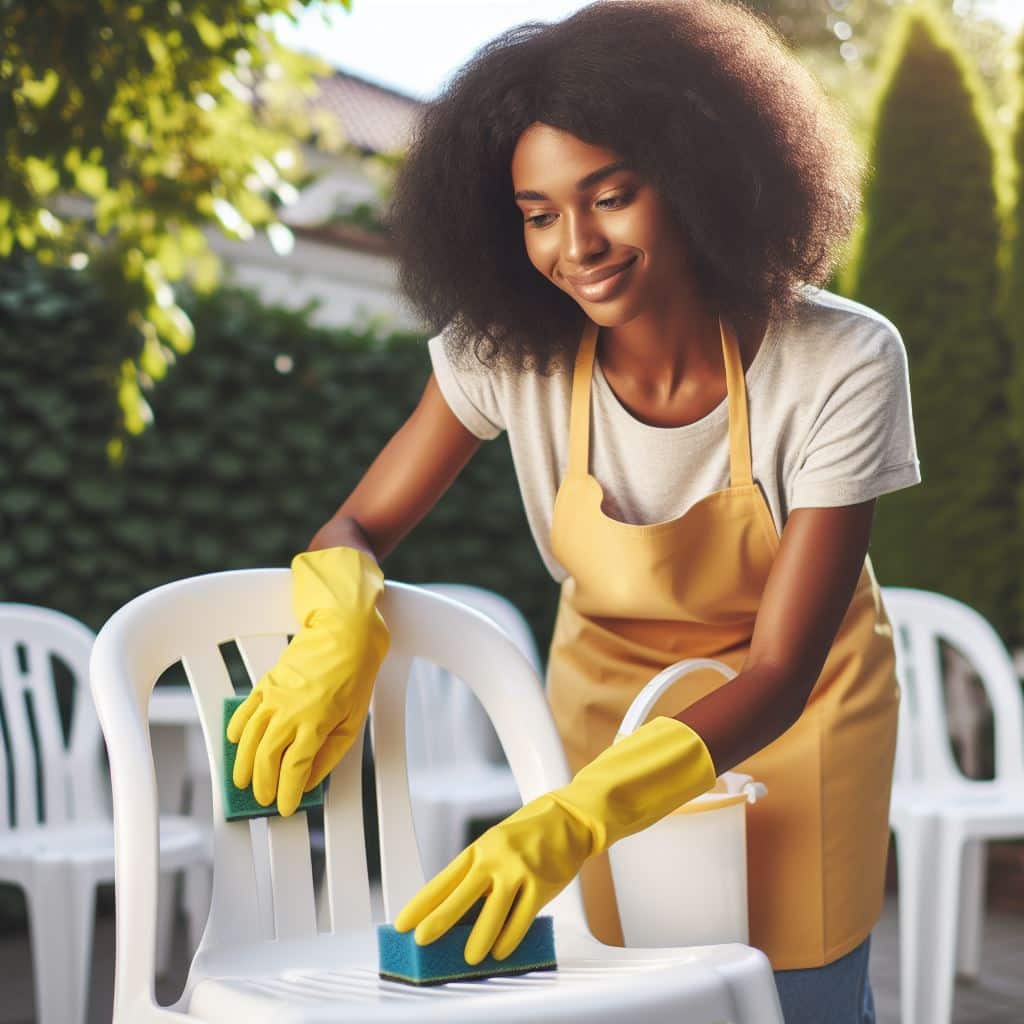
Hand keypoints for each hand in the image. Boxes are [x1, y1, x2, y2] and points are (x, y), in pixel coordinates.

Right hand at [226, 546, 388, 815]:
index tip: (284, 809)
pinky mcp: (266, 683)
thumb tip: (308, 780)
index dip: (286, 794)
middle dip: (261, 785)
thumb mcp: (352, 721)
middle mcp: (289, 712)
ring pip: (249, 739)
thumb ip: (329, 754)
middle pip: (265, 759)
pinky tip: (235, 744)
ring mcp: (274, 697)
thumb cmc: (355, 677)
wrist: (345, 633)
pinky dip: (236, 730)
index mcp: (315, 723)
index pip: (293, 770)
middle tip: (261, 800)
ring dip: (243, 764)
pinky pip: (244, 712)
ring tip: (242, 782)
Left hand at [393, 792, 592, 963]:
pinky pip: (522, 918)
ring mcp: (519, 870)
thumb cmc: (528, 836)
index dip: (421, 902)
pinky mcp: (541, 884)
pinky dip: (510, 937)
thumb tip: (457, 913)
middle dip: (439, 920)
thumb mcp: (496, 845)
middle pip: (461, 894)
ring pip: (493, 911)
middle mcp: (495, 858)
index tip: (403, 922)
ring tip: (470, 958)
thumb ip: (479, 874)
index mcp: (479, 848)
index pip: (443, 879)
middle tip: (422, 940)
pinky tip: (501, 950)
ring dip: (479, 938)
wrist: (568, 819)